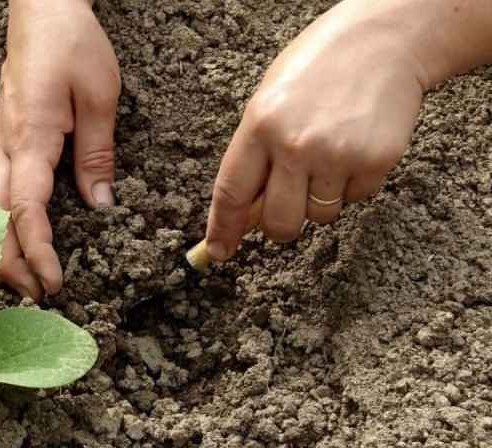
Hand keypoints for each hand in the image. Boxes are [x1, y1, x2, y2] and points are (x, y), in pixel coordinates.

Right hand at [0, 0, 119, 297]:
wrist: (40, 11)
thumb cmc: (72, 45)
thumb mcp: (99, 97)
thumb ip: (96, 154)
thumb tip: (100, 207)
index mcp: (30, 136)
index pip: (25, 209)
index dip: (36, 251)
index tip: (53, 281)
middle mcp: (2, 145)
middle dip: (10, 263)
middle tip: (37, 294)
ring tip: (16, 276)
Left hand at [204, 2, 428, 259]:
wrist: (384, 40)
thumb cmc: (319, 67)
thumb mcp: (270, 101)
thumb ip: (256, 152)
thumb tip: (249, 207)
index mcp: (259, 125)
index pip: (232, 193)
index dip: (223, 229)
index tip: (218, 251)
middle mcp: (295, 144)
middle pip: (279, 222)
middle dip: (280, 226)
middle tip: (288, 205)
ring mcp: (336, 154)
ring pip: (320, 215)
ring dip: (320, 200)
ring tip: (328, 155)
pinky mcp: (375, 160)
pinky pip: (355, 199)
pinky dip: (352, 184)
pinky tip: (353, 147)